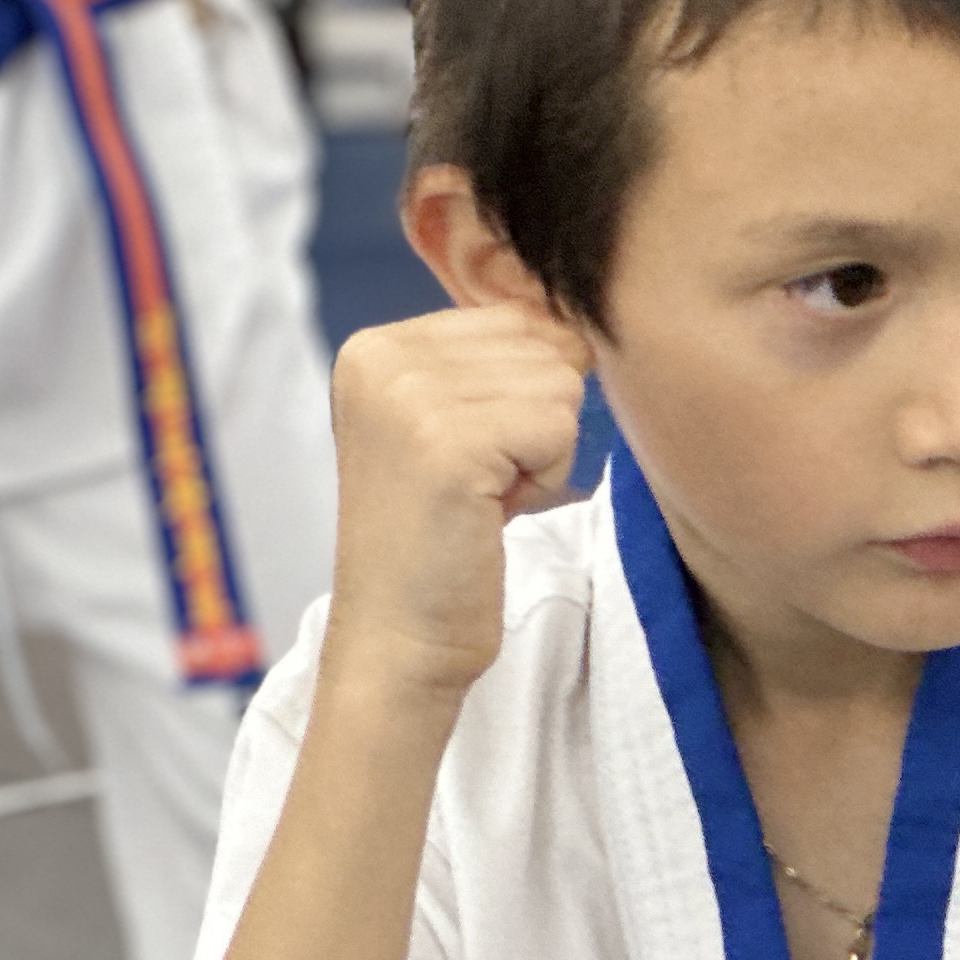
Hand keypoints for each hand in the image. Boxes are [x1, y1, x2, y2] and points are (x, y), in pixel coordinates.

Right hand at [324, 301, 590, 693]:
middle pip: (543, 345)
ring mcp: (409, 395)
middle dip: (537, 423)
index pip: (517, 319)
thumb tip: (583, 320)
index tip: (473, 459)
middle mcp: (382, 356)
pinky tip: (493, 513)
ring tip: (483, 499)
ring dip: (544, 453)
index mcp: (377, 345)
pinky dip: (547, 477)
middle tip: (480, 486)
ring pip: (559, 384)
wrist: (401, 640)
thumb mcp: (454, 426)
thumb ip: (497, 364)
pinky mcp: (448, 442)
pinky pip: (559, 426)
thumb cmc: (444, 542)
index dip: (525, 396)